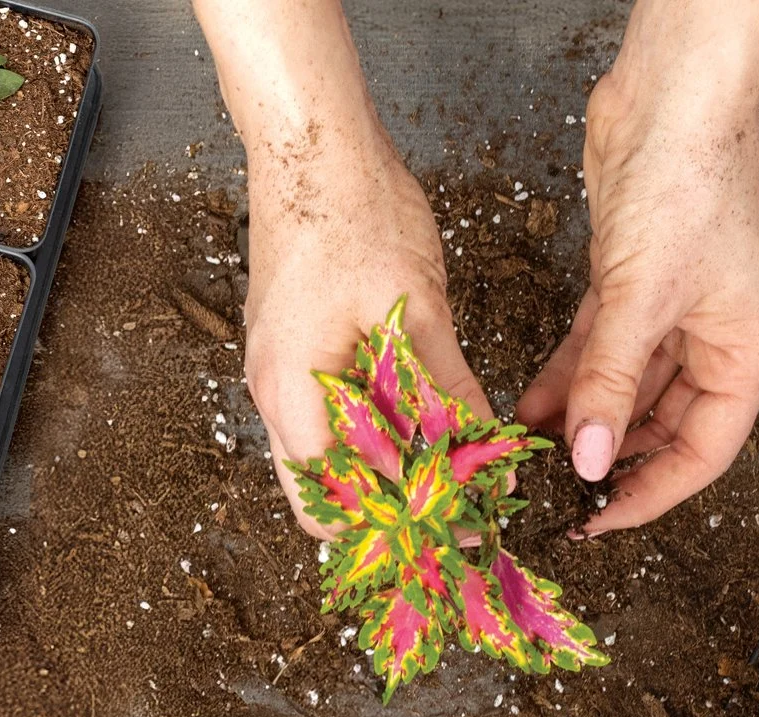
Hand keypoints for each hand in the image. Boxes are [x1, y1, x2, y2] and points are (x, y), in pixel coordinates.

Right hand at [243, 136, 490, 538]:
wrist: (314, 147)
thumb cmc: (356, 214)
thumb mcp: (418, 311)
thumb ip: (448, 390)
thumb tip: (484, 453)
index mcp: (293, 394)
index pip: (334, 502)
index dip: (397, 525)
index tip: (458, 526)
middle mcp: (273, 395)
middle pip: (323, 493)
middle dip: (387, 511)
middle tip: (455, 512)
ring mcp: (277, 372)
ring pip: (328, 456)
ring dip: (382, 470)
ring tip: (448, 471)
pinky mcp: (293, 351)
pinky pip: (329, 414)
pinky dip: (373, 431)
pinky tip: (421, 421)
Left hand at [518, 0, 758, 536]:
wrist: (670, 97)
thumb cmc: (688, 184)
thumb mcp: (641, 298)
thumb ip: (609, 383)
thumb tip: (588, 460)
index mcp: (747, 352)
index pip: (703, 453)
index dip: (650, 494)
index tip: (597, 520)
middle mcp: (717, 337)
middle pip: (662, 426)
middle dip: (608, 457)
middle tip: (552, 492)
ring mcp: (674, 310)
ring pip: (624, 388)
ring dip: (577, 419)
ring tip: (525, 455)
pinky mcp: (631, 283)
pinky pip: (598, 351)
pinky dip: (565, 377)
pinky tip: (527, 406)